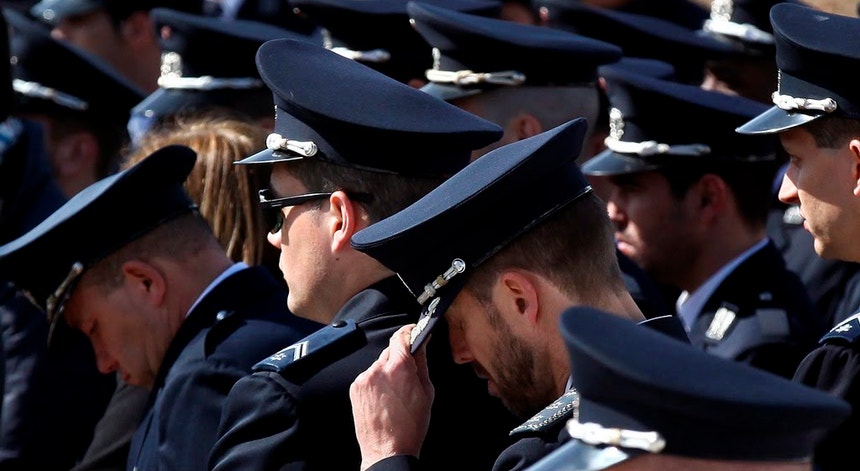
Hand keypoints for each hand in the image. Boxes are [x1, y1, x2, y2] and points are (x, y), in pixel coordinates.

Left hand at [350, 324, 433, 470]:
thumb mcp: (426, 393)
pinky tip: (384, 398)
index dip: (409, 331)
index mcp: (400, 368)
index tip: (413, 331)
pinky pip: (369, 376)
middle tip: (408, 374)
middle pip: (390, 350)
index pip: (402, 336)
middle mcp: (379, 369)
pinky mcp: (355, 387)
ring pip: (379, 363)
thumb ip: (422, 364)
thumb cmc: (410, 427)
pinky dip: (377, 381)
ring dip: (388, 371)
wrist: (387, 451)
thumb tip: (422, 344)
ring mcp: (364, 378)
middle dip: (400, 357)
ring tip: (396, 393)